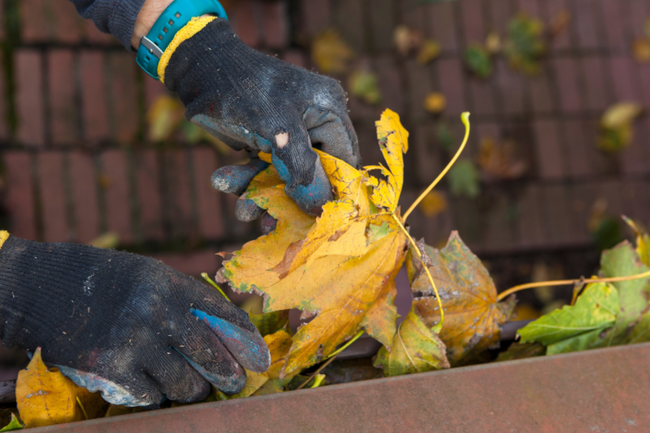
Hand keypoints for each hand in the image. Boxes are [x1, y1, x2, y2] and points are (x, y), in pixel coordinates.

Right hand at [0, 234, 268, 406]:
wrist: (47, 288)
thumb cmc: (109, 282)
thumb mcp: (152, 277)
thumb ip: (187, 302)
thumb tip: (228, 333)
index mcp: (170, 284)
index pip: (223, 316)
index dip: (247, 342)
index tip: (260, 361)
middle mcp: (155, 311)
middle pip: (209, 356)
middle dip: (228, 376)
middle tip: (234, 384)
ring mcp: (132, 341)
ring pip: (184, 384)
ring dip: (191, 390)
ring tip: (189, 385)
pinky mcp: (110, 368)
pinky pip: (151, 397)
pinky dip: (156, 396)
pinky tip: (151, 384)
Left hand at [159, 17, 359, 219]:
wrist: (196, 70)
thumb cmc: (243, 90)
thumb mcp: (276, 130)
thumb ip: (302, 167)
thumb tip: (319, 205)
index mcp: (328, 111)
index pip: (344, 160)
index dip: (334, 191)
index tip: (319, 219)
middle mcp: (313, 122)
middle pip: (313, 174)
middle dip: (289, 199)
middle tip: (273, 224)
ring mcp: (288, 133)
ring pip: (283, 176)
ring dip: (262, 194)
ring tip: (242, 212)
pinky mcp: (265, 141)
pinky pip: (263, 169)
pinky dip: (246, 180)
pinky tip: (224, 183)